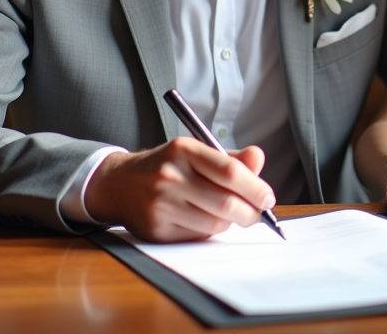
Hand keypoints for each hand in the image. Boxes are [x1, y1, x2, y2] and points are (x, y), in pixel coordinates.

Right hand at [84, 138, 274, 241]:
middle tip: (257, 213)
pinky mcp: (156, 229)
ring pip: (214, 224)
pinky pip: (197, 236)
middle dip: (250, 212)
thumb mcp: (196, 152)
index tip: (267, 197)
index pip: (230, 171)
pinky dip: (209, 231)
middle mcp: (170, 176)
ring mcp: (161, 204)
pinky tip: (203, 219)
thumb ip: (231, 159)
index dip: (255, 188)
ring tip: (227, 213)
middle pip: (226, 203)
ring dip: (229, 222)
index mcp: (184, 150)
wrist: (119, 183)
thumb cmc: (167, 166)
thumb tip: (259, 158)